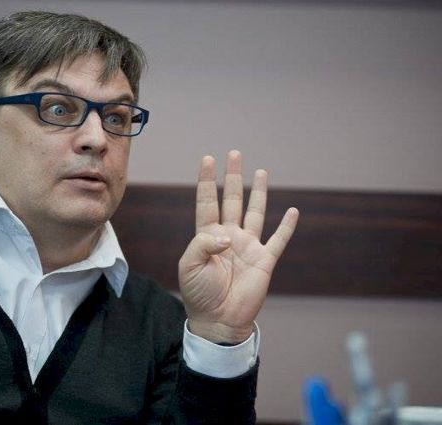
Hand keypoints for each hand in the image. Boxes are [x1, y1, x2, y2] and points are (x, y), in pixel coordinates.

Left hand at [178, 151, 298, 343]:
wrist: (218, 320)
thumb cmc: (199, 293)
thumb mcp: (189, 266)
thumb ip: (203, 244)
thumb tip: (227, 235)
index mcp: (207, 236)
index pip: (207, 202)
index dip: (207, 181)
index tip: (207, 159)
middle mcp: (229, 236)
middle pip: (232, 200)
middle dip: (233, 177)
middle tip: (235, 154)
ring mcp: (248, 247)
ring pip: (255, 212)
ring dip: (258, 193)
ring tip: (261, 171)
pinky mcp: (264, 261)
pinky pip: (278, 240)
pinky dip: (286, 226)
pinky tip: (292, 210)